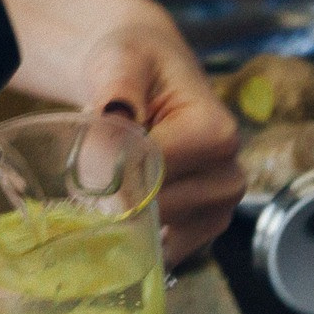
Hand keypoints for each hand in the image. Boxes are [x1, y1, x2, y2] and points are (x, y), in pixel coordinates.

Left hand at [0, 0, 242, 263]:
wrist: (145, 72)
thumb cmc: (133, 62)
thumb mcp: (121, 61)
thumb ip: (117, 92)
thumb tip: (115, 125)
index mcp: (216, 134)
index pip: (152, 180)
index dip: (108, 173)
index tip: (84, 151)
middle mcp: (229, 175)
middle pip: (153, 212)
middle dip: (112, 195)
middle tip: (94, 162)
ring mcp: (219, 207)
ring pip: (155, 236)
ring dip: (121, 214)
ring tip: (114, 174)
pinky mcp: (203, 227)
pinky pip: (163, 252)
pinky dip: (135, 237)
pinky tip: (121, 205)